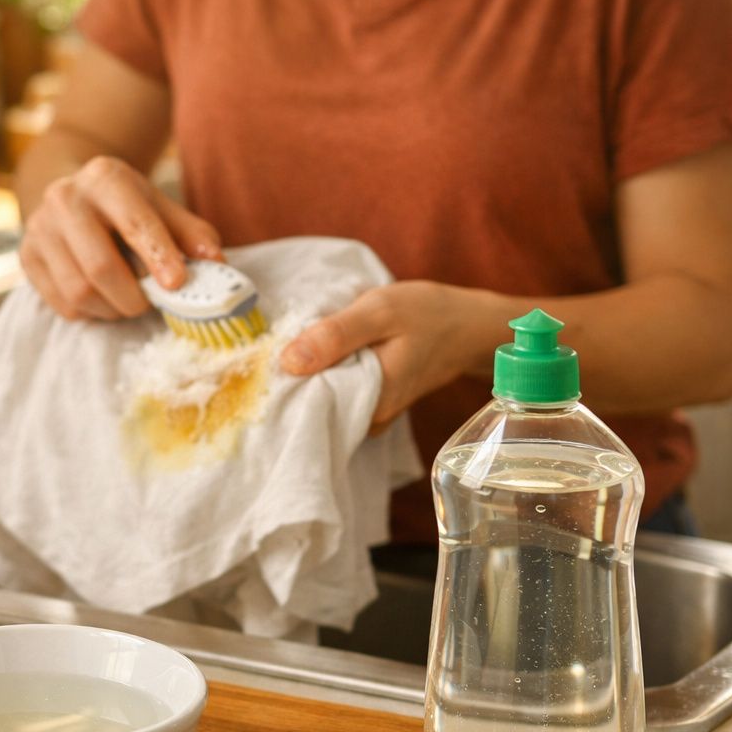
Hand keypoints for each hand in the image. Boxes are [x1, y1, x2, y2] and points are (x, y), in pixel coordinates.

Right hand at [19, 156, 222, 320]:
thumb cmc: (125, 207)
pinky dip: (91, 312)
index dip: (158, 256)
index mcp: (104, 177)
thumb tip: (216, 262)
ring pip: (79, 291)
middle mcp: (64, 198)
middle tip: (150, 303)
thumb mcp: (160, 207)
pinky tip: (102, 298)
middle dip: (133, 297)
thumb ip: (191, 233)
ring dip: (112, 308)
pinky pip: (63, 305)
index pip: (134, 222)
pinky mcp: (27, 258)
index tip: (177, 284)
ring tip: (127, 300)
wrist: (69, 195)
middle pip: (101, 266)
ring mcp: (38, 228)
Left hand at [279, 282, 499, 433]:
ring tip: (301, 345)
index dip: (282, 382)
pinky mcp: (372, 405)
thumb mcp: (380, 311)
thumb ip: (335, 335)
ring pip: (323, 399)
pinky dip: (327, 374)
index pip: (306, 405)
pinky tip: (323, 354)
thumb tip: (288, 362)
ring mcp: (371, 416)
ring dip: (310, 375)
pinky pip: (337, 394)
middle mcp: (369, 421)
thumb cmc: (427, 314)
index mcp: (370, 404)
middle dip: (293, 378)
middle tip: (280, 345)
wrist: (468, 326)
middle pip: (312, 405)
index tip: (264, 359)